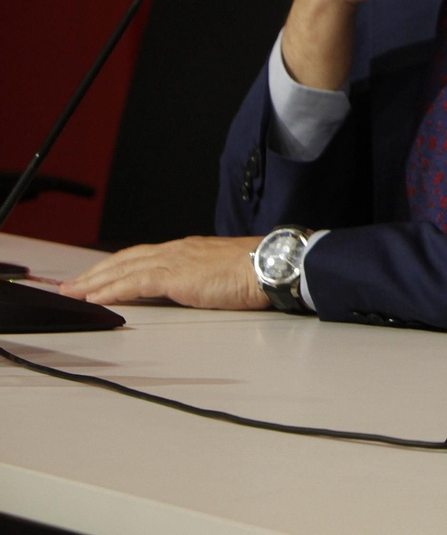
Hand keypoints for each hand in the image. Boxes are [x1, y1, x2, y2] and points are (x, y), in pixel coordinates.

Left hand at [59, 236, 268, 309]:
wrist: (271, 265)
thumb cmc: (258, 270)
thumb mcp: (224, 271)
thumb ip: (205, 276)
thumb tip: (199, 288)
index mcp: (189, 249)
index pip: (143, 255)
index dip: (118, 265)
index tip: (100, 274)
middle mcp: (177, 250)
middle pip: (125, 259)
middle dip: (96, 272)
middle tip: (72, 284)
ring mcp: (174, 261)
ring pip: (123, 269)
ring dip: (94, 281)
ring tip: (73, 292)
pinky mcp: (175, 276)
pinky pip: (133, 284)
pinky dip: (110, 290)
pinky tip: (95, 298)